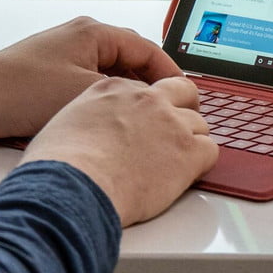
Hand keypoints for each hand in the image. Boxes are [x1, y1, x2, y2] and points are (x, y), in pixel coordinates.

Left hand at [0, 16, 183, 142]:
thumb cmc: (21, 92)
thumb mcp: (86, 94)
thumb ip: (127, 95)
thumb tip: (155, 102)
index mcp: (93, 32)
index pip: (147, 48)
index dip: (170, 74)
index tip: (186, 97)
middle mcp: (79, 37)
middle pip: (130, 60)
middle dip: (149, 86)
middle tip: (168, 112)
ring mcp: (63, 54)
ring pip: (109, 75)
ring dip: (125, 96)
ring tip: (140, 121)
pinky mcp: (49, 74)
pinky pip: (88, 85)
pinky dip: (102, 102)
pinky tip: (106, 123)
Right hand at [20, 75, 218, 225]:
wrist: (75, 183)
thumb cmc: (62, 162)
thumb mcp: (68, 121)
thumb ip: (91, 118)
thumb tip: (93, 131)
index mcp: (115, 89)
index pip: (145, 89)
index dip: (148, 107)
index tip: (146, 121)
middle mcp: (146, 99)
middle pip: (181, 91)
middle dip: (183, 105)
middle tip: (178, 126)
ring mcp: (170, 123)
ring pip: (198, 122)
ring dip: (191, 139)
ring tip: (176, 160)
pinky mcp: (188, 151)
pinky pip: (211, 150)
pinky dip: (202, 162)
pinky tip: (187, 173)